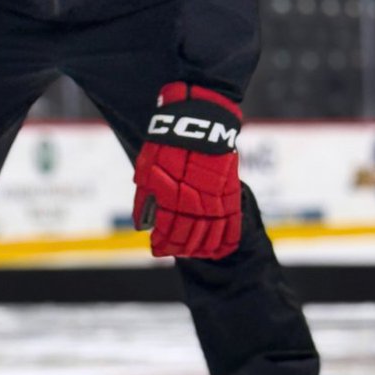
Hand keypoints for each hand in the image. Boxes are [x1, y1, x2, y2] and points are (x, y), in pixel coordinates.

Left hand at [133, 81, 241, 259]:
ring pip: (211, 235)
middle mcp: (195, 203)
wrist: (197, 122)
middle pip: (189, 237)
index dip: (162, 245)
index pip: (168, 232)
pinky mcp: (231, 193)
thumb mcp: (145, 171)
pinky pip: (232, 223)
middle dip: (179, 248)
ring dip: (201, 248)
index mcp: (171, 199)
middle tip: (172, 250)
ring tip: (193, 253)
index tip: (157, 249)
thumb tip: (143, 226)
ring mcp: (215, 199)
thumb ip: (145, 201)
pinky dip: (227, 240)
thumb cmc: (166, 144)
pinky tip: (221, 249)